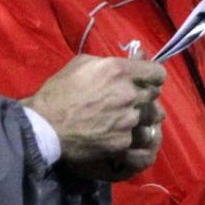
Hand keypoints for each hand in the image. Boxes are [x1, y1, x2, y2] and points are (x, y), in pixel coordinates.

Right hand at [23, 55, 165, 180]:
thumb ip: (108, 62)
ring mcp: (128, 120)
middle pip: (155, 95)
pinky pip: (135, 137)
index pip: (157, 73)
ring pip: (151, 118)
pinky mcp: (123, 142)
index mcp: (120, 71)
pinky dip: (128, 136)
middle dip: (145, 96)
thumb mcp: (81, 64)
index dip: (152, 76)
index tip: (145, 80)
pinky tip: (114, 135)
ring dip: (142, 117)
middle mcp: (130, 95)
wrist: (46, 126)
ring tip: (128, 119)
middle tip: (130, 100)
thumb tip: (126, 63)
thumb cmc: (59, 91)